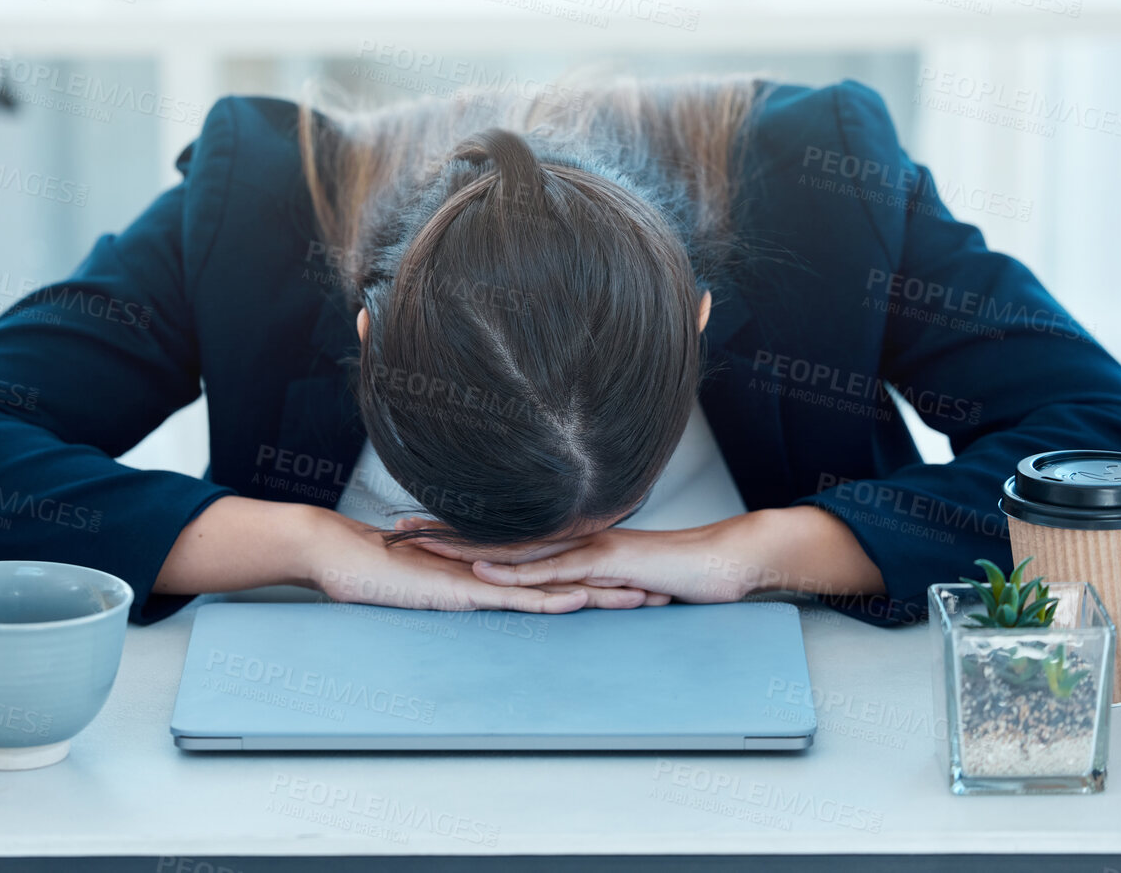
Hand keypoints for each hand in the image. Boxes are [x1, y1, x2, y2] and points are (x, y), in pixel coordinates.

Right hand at [303, 509, 662, 612]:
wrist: (338, 553)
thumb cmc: (375, 570)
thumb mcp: (429, 581)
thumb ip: (457, 583)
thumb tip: (478, 593)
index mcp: (493, 569)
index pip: (556, 574)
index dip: (597, 578)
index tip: (635, 584)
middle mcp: (496, 569)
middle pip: (568, 577)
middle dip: (616, 586)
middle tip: (662, 592)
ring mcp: (481, 577)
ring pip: (552, 585)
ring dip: (597, 594)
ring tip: (641, 600)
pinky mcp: (463, 588)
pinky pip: (513, 596)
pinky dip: (548, 597)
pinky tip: (578, 599)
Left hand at [398, 508, 884, 603]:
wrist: (727, 561)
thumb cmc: (677, 572)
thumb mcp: (620, 580)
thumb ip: (588, 580)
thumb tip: (558, 591)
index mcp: (568, 542)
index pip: (503, 537)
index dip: (457, 533)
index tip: (414, 530)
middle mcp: (570, 539)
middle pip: (494, 536)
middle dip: (442, 533)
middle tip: (393, 529)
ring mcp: (586, 548)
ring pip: (513, 549)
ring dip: (464, 549)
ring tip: (419, 547)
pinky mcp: (605, 565)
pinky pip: (552, 570)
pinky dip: (514, 572)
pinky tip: (482, 573)